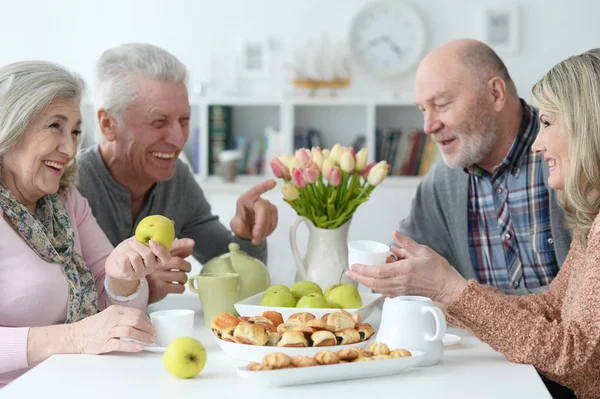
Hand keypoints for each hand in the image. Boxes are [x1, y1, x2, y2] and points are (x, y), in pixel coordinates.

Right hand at [68, 305, 155, 353]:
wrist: (74, 336)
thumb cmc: (92, 327)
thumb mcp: (108, 316)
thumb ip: (123, 317)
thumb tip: (140, 322)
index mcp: (114, 310)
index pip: (136, 313)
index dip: (147, 320)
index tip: (152, 326)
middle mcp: (112, 319)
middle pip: (136, 320)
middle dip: (148, 328)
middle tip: (153, 334)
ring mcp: (108, 331)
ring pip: (130, 331)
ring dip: (143, 336)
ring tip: (150, 341)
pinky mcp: (104, 343)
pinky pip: (121, 344)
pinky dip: (132, 346)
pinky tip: (140, 347)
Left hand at [105, 237, 170, 280]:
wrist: (115, 262)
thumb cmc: (131, 250)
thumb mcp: (142, 240)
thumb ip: (154, 233)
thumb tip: (172, 222)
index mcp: (157, 260)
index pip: (166, 258)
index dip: (160, 250)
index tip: (151, 241)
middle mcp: (150, 268)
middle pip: (148, 255)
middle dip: (138, 245)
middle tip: (131, 242)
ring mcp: (139, 273)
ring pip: (135, 257)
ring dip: (128, 251)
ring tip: (126, 253)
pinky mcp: (127, 275)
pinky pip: (124, 261)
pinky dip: (120, 256)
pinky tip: (121, 260)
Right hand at [146, 238, 194, 303]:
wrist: (137, 288)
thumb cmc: (153, 272)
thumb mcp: (161, 259)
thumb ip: (176, 253)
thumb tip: (190, 249)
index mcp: (157, 254)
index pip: (172, 246)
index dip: (183, 244)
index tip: (191, 243)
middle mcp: (157, 264)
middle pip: (179, 262)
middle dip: (187, 266)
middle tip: (186, 269)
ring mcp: (159, 276)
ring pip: (181, 276)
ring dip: (184, 278)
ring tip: (181, 279)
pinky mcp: (160, 287)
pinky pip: (178, 288)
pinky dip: (181, 288)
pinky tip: (177, 286)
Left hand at [230, 179, 277, 244]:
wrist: (248, 231)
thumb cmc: (241, 224)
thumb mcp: (235, 225)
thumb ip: (237, 225)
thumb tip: (242, 227)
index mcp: (246, 199)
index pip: (255, 190)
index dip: (264, 186)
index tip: (273, 183)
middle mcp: (258, 200)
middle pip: (263, 208)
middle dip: (260, 224)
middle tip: (256, 237)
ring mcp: (267, 206)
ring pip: (270, 217)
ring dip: (264, 230)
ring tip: (256, 239)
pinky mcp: (273, 213)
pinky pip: (274, 222)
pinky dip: (268, 231)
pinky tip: (262, 235)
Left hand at [345, 231, 467, 304]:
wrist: (447, 288)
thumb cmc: (438, 270)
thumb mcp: (423, 251)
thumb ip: (406, 243)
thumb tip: (394, 234)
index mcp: (405, 270)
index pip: (379, 272)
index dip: (364, 270)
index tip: (354, 266)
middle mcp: (401, 282)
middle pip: (374, 282)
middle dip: (359, 277)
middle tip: (349, 272)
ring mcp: (401, 291)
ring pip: (378, 288)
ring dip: (365, 282)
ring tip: (356, 275)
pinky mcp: (402, 295)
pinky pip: (385, 291)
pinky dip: (376, 286)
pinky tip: (371, 281)